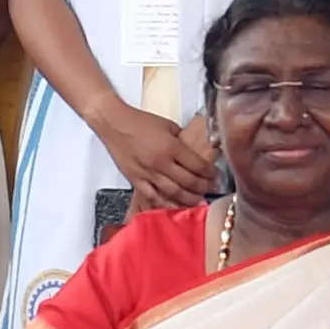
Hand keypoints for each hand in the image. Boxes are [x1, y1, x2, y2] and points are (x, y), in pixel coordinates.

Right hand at [100, 104, 217, 208]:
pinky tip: (175, 207)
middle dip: (204, 187)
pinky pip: (153, 196)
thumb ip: (181, 141)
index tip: (215, 176)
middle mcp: (161, 162)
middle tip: (211, 189)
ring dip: (189, 199)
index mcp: (171, 146)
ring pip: (173, 193)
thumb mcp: (168, 125)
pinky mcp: (136, 180)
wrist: (114, 123)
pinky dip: (166, 203)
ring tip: (198, 201)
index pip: (197, 165)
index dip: (210, 173)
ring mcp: (148, 173)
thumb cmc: (139, 121)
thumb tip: (194, 151)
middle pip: (188, 182)